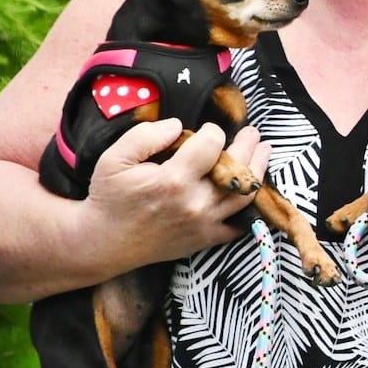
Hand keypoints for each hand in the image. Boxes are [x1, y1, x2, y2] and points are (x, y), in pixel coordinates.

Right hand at [87, 118, 269, 262]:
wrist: (104, 242)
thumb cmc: (109, 197)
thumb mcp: (114, 158)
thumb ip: (145, 135)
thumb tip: (179, 125)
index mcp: (173, 179)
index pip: (212, 144)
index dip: (212, 131)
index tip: (206, 131)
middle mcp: (195, 202)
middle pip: (237, 167)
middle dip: (248, 144)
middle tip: (252, 133)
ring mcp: (205, 223)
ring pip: (246, 194)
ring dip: (258, 170)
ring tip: (262, 152)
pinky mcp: (207, 239)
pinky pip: (240, 223)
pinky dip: (250, 206)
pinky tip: (251, 189)